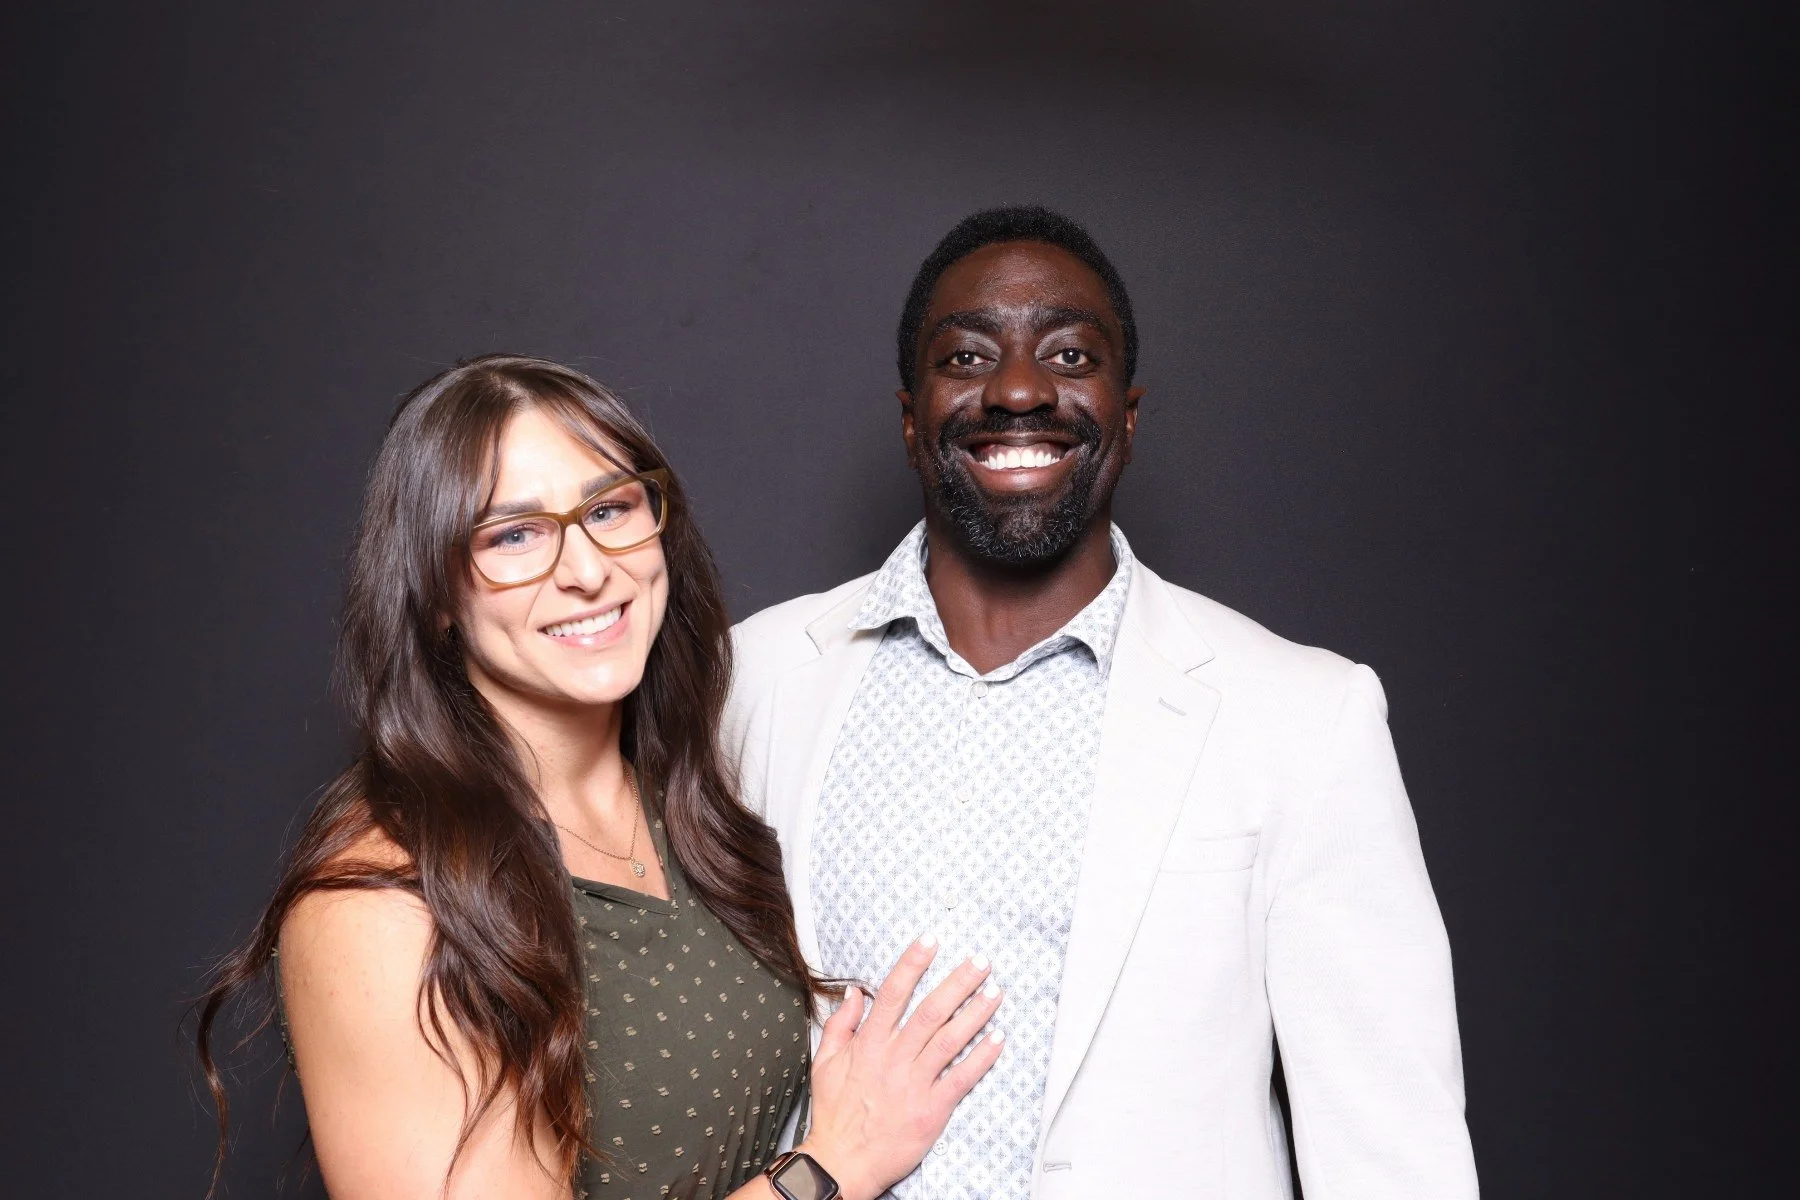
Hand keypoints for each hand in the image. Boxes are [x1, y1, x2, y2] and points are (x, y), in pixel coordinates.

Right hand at [795, 936, 1004, 1199]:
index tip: (930, 941)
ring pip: (950, 1040)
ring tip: (996, 992)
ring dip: (976, 1013)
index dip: (912, 964)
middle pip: (930, 1011)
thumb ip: (840, 1025)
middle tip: (980, 962)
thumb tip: (854, 993)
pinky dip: (982, 1058)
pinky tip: (998, 1039)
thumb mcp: (824, 1063)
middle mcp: (893, 1058)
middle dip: (958, 983)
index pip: (893, 993)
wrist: (843, 1161)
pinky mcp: (932, 1109)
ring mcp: (914, 1083)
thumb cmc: (835, 1113)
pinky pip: (962, 1078)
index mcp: (868, 1044)